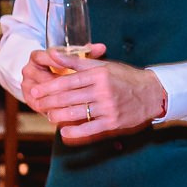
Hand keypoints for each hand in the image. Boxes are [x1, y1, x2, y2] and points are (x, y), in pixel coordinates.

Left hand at [18, 44, 166, 141]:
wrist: (152, 93)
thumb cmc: (125, 78)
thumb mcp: (102, 65)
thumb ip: (76, 62)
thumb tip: (53, 54)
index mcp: (99, 74)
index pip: (68, 81)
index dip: (48, 87)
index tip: (35, 90)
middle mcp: (102, 91)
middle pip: (69, 97)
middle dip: (49, 101)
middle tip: (36, 103)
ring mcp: (108, 108)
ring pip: (76, 113)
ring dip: (58, 116)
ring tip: (48, 115)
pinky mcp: (113, 123)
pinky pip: (89, 128)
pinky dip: (75, 131)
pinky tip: (64, 131)